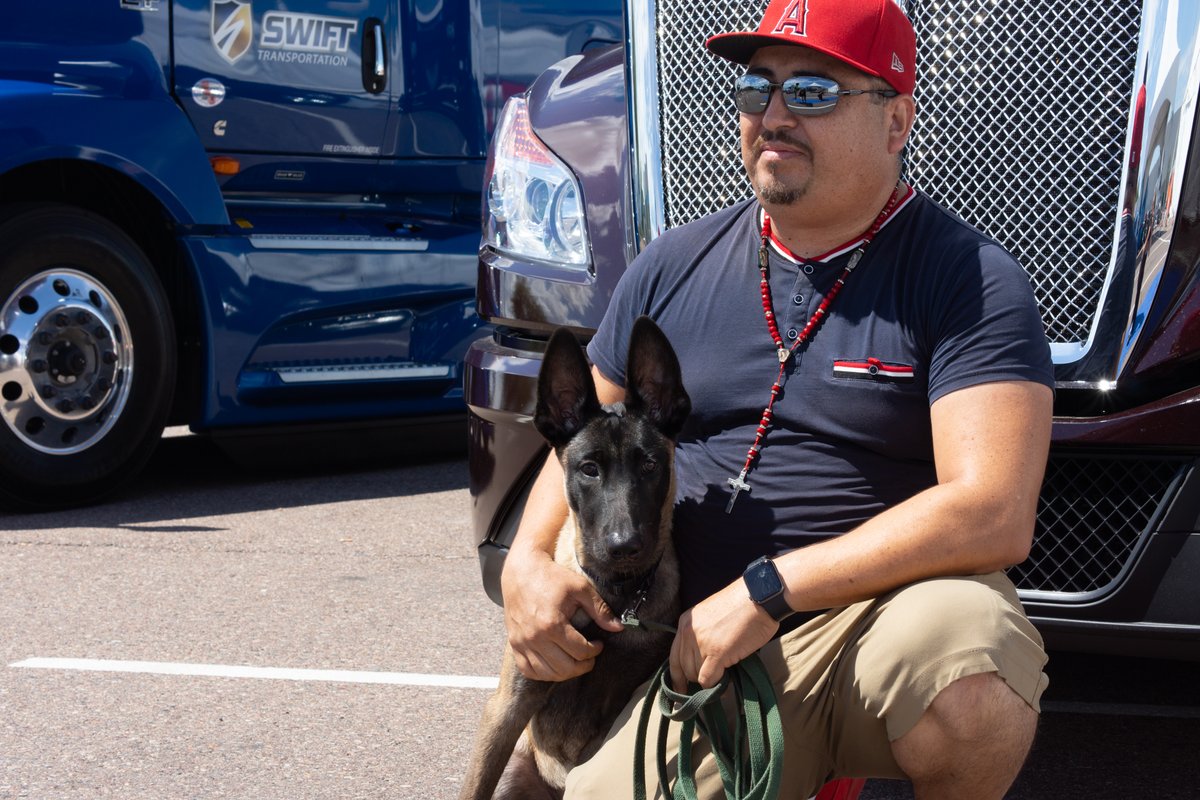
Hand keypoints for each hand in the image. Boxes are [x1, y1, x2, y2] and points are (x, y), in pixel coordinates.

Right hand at [501, 548, 624, 681]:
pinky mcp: (514, 644)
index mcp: (552, 624)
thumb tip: (618, 628)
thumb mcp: (580, 588)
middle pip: (565, 668)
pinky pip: (528, 671)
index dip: (595, 650)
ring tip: (575, 661)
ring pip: (547, 674)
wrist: (521, 572)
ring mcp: (522, 643)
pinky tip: (555, 664)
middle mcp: (535, 637)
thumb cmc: (552, 578)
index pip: (580, 652)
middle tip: (590, 656)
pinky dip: (543, 674)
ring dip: (566, 672)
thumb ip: (600, 609)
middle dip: (584, 665)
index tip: (599, 643)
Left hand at [669, 579, 778, 691]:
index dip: (677, 676)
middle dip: (696, 678)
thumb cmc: (742, 606)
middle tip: (712, 679)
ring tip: (723, 674)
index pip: (674, 656)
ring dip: (709, 679)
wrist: (759, 597)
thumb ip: (701, 635)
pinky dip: (716, 685)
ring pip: (696, 675)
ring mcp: (701, 642)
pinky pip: (708, 679)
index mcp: (685, 622)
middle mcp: (688, 632)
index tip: (680, 689)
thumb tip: (702, 661)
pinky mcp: (716, 653)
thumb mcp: (711, 616)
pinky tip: (725, 681)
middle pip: (684, 668)